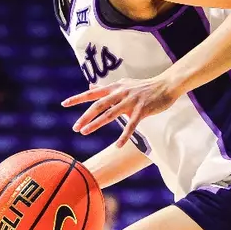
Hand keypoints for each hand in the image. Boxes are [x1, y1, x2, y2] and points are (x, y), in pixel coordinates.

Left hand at [62, 75, 179, 145]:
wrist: (166, 84)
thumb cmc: (144, 86)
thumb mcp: (123, 84)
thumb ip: (106, 87)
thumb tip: (91, 86)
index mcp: (115, 88)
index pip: (92, 93)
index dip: (78, 98)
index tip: (64, 104)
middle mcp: (120, 93)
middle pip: (98, 105)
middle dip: (85, 116)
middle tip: (74, 128)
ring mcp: (131, 101)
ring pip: (110, 114)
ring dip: (96, 124)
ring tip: (85, 132)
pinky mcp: (142, 110)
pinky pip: (131, 125)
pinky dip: (124, 135)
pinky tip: (117, 145)